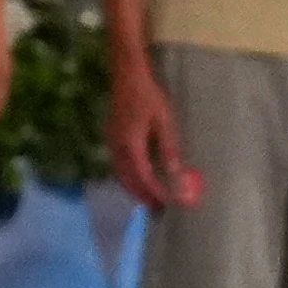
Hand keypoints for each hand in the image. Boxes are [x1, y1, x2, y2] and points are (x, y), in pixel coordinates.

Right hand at [108, 50, 195, 207]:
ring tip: (151, 200)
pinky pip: (119, 165)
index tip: (169, 203)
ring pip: (121, 174)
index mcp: (130, 144)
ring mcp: (111, 143)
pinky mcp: (112, 139)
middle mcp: (117, 147)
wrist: (127, 77)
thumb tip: (176, 174)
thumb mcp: (165, 122)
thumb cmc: (149, 97)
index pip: (143, 176)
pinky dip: (129, 178)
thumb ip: (169, 149)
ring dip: (135, 189)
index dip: (155, 192)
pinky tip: (140, 180)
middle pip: (128, 179)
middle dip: (143, 196)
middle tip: (159, 210)